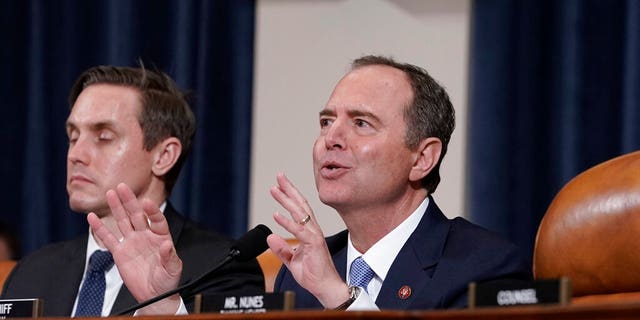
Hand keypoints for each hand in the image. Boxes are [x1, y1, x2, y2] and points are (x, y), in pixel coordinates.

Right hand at [87, 183, 182, 314]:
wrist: (155, 294)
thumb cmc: (167, 281)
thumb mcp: (173, 269)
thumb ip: (169, 256)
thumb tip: (167, 245)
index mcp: (161, 237)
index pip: (157, 220)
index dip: (152, 211)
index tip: (147, 203)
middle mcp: (146, 236)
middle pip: (136, 215)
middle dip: (130, 201)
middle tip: (122, 186)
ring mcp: (132, 242)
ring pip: (122, 221)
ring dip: (116, 208)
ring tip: (110, 193)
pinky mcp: (120, 252)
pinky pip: (108, 238)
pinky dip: (100, 228)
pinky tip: (92, 217)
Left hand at [267, 173, 349, 307]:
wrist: (325, 288)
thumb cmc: (313, 274)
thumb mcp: (292, 261)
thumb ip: (282, 249)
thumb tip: (271, 236)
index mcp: (309, 232)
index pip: (299, 209)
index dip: (290, 196)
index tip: (279, 185)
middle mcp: (312, 230)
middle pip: (300, 205)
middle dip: (289, 189)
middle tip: (279, 176)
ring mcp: (314, 236)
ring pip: (299, 213)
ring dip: (286, 200)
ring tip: (274, 189)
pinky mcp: (314, 244)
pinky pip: (299, 231)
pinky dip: (287, 222)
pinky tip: (276, 214)